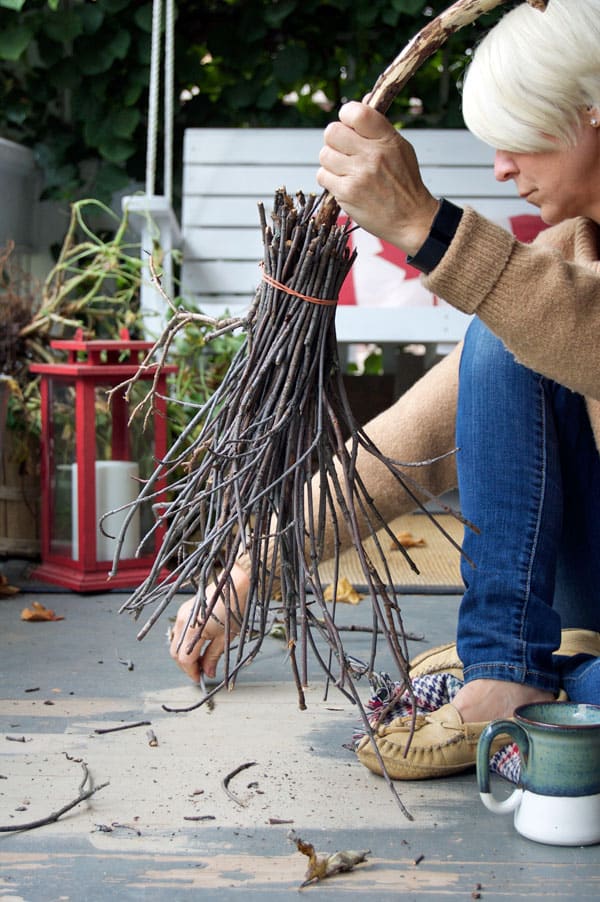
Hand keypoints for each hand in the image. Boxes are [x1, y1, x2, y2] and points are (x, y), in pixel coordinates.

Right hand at [169, 563, 249, 681]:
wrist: (234, 583)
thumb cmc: (233, 608)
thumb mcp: (225, 638)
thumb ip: (213, 657)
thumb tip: (208, 672)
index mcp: (192, 630)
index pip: (185, 659)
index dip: (192, 672)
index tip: (200, 679)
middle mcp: (182, 622)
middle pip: (175, 653)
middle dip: (186, 665)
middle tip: (201, 671)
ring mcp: (181, 615)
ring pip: (175, 643)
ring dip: (184, 654)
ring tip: (201, 659)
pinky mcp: (184, 610)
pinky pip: (179, 632)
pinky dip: (185, 643)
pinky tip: (198, 646)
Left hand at [317, 101, 438, 254]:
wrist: (411, 219)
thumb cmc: (404, 183)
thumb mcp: (400, 148)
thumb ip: (378, 128)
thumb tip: (359, 102)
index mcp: (387, 139)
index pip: (355, 112)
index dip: (346, 116)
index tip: (349, 126)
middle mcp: (372, 155)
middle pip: (332, 132)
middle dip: (334, 141)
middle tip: (344, 151)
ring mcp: (358, 175)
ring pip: (324, 155)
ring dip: (331, 162)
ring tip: (346, 170)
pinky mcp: (346, 193)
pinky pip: (322, 176)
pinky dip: (330, 180)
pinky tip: (344, 184)